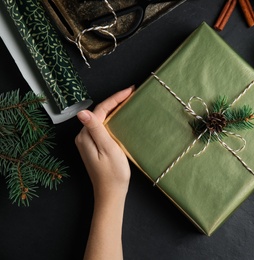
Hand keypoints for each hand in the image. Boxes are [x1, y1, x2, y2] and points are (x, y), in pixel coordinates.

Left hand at [75, 86, 134, 201]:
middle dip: (116, 101)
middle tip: (132, 93)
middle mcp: (84, 136)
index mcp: (86, 135)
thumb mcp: (107, 149)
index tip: (130, 90)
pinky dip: (114, 119)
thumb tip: (81, 112)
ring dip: (115, 109)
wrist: (111, 193)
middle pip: (101, 112)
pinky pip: (104, 127)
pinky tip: (122, 117)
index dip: (115, 98)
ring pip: (103, 119)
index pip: (100, 110)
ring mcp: (89, 142)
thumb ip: (96, 129)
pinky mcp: (95, 146)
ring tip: (129, 101)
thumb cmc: (113, 173)